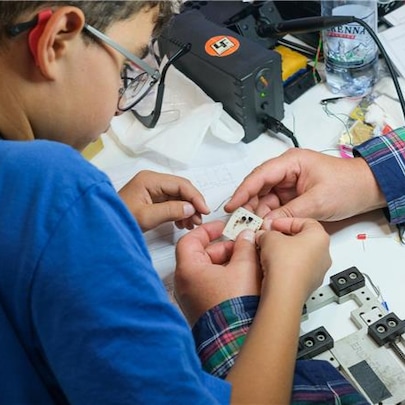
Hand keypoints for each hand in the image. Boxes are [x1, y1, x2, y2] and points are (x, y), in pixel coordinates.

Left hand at [119, 170, 209, 231]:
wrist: (104, 226)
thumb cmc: (119, 218)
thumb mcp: (146, 216)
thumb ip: (170, 210)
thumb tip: (190, 208)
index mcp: (150, 180)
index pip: (181, 184)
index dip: (195, 197)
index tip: (204, 210)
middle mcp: (152, 181)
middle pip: (181, 189)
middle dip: (192, 204)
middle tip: (198, 220)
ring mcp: (152, 189)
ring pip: (178, 196)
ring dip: (187, 209)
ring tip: (191, 224)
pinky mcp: (152, 199)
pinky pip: (172, 203)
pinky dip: (179, 212)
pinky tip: (182, 223)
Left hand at [174, 221, 260, 325]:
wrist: (235, 341)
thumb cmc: (234, 310)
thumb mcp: (245, 269)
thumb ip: (244, 247)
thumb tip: (245, 237)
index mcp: (188, 271)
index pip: (190, 240)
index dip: (207, 230)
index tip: (221, 227)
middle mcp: (184, 284)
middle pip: (200, 254)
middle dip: (222, 248)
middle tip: (241, 245)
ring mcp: (190, 298)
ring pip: (205, 270)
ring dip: (224, 262)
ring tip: (245, 262)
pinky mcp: (199, 308)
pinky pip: (207, 284)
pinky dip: (222, 277)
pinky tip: (240, 278)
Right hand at [225, 148, 385, 223]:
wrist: (367, 189)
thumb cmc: (348, 186)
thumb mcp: (318, 201)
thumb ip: (290, 213)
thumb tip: (266, 224)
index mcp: (291, 162)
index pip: (260, 175)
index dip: (243, 191)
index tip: (232, 207)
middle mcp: (286, 170)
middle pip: (258, 187)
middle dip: (248, 205)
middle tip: (239, 223)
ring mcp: (288, 183)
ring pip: (264, 198)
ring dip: (257, 213)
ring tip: (250, 228)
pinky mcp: (291, 195)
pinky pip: (274, 205)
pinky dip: (267, 216)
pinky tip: (263, 227)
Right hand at [256, 217, 330, 302]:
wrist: (284, 290)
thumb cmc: (285, 264)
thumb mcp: (269, 238)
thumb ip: (267, 232)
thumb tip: (264, 235)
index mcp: (320, 237)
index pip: (304, 222)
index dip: (286, 222)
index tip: (274, 225)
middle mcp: (324, 254)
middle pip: (303, 239)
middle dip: (285, 237)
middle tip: (270, 238)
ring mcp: (318, 270)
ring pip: (301, 256)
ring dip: (285, 253)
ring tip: (269, 253)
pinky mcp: (309, 283)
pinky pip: (298, 270)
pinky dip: (287, 267)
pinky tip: (273, 267)